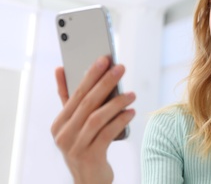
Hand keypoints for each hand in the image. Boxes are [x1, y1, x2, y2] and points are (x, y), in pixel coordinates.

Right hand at [51, 56, 135, 183]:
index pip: (76, 93)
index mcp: (59, 122)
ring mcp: (74, 146)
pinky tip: (131, 112)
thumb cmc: (86, 145)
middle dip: (105, 82)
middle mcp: (63, 134)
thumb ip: (70, 99)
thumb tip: (60, 68)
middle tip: (120, 68)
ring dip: (116, 102)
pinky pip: (107, 133)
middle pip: (87, 102)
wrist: (89, 180)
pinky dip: (120, 120)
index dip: (91, 74)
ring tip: (132, 94)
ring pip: (97, 117)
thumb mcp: (76, 123)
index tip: (104, 58)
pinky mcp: (89, 156)